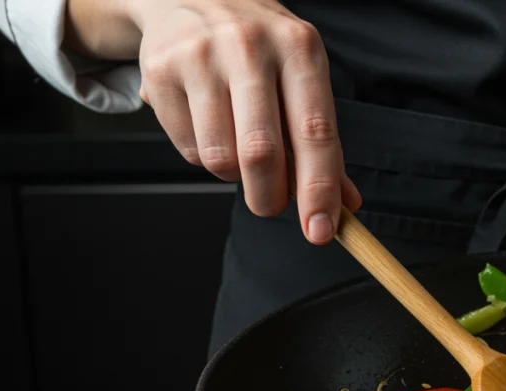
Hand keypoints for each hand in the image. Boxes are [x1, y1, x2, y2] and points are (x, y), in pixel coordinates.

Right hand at [67, 0, 361, 243]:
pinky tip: (208, 124)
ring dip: (233, 174)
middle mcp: (251, 46)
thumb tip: (346, 205)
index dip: (319, 189)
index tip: (321, 230)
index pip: (314, 132)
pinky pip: (187, 148)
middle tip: (270, 205)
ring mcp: (200, 56)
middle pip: (261, 153)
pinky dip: (202, 155)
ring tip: (237, 145)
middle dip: (269, 197)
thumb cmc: (261, 48)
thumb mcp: (302, 77)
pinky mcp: (159, 71)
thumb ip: (322, 142)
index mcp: (299, 48)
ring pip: (219, 157)